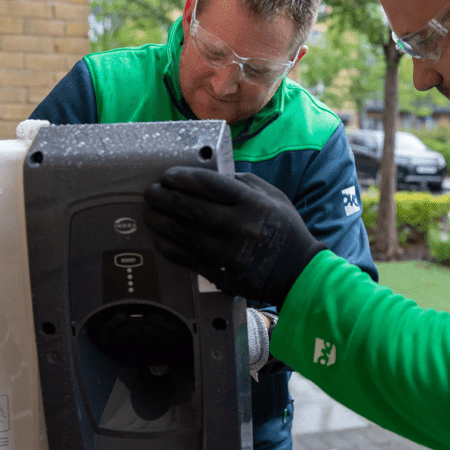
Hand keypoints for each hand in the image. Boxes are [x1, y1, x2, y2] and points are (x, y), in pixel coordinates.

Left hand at [143, 166, 326, 306]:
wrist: (299, 273)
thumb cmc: (287, 230)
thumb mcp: (274, 197)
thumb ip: (244, 183)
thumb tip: (211, 178)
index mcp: (253, 203)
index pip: (209, 185)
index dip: (183, 178)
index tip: (168, 176)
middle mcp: (240, 226)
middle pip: (192, 208)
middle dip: (166, 198)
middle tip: (151, 193)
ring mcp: (229, 252)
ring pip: (185, 233)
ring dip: (162, 222)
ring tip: (150, 213)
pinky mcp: (222, 274)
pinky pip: (188, 258)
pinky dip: (170, 247)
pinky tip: (160, 238)